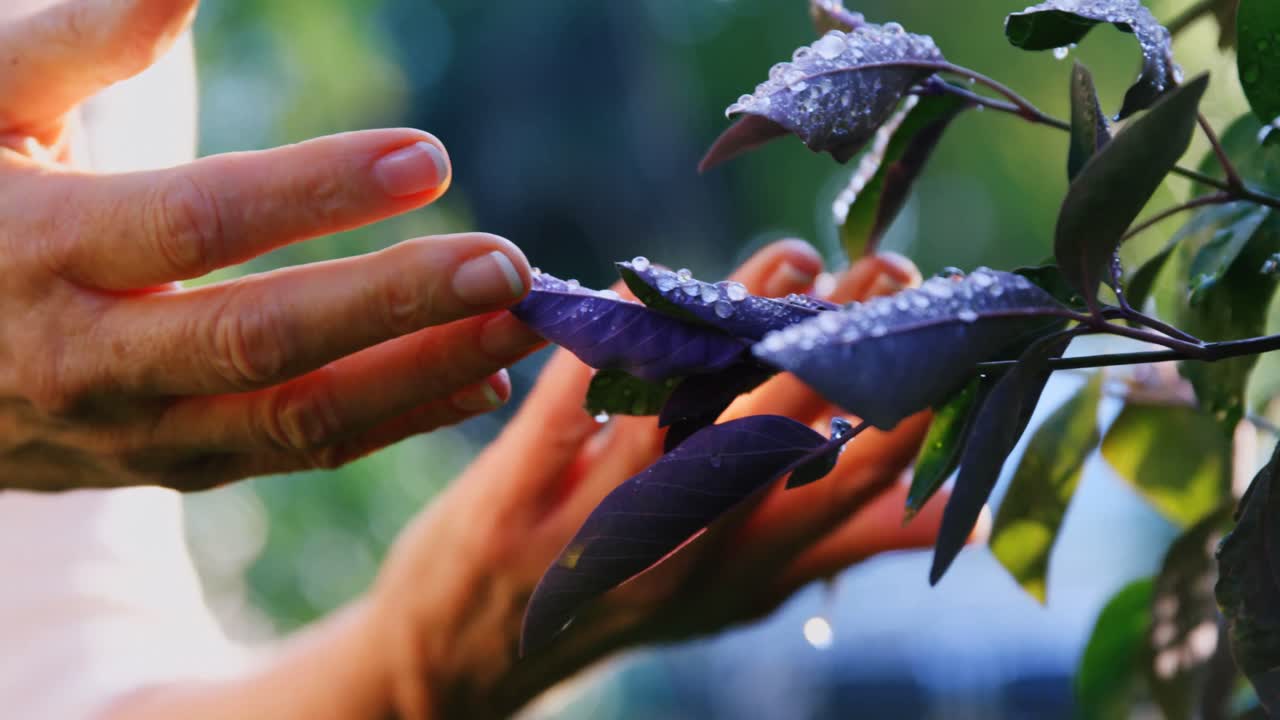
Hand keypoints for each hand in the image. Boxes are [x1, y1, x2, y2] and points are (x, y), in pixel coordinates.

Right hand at [0, 0, 542, 490]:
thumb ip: (76, 41)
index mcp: (39, 250)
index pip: (197, 225)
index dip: (315, 191)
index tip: (427, 157)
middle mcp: (86, 362)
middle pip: (263, 341)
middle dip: (397, 303)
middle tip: (510, 266)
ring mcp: (131, 430)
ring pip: (293, 419)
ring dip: (423, 375)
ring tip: (525, 326)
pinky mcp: (167, 464)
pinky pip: (291, 452)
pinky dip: (389, 422)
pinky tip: (476, 387)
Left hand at [371, 241, 974, 718]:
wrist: (474, 657)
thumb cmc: (636, 598)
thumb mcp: (749, 586)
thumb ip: (847, 542)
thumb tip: (967, 516)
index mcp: (755, 560)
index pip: (858, 482)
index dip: (917, 403)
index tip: (954, 330)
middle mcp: (690, 548)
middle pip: (785, 435)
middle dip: (847, 349)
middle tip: (894, 270)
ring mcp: (601, 527)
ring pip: (686, 412)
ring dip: (739, 324)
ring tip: (793, 261)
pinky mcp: (515, 500)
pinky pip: (566, 408)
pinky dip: (602, 342)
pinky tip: (636, 284)